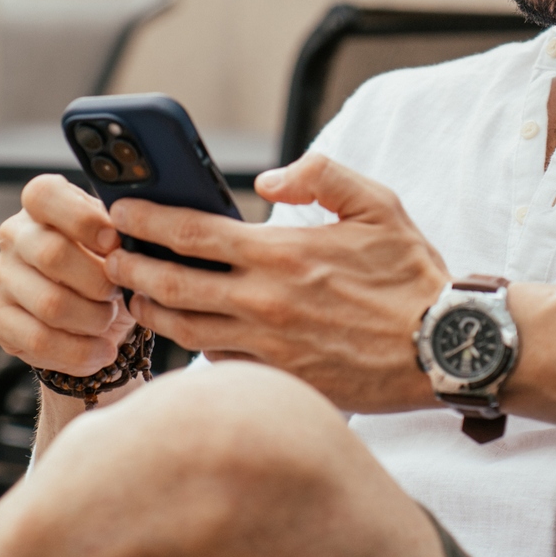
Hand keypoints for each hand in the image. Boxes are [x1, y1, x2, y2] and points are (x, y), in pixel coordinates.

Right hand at [0, 174, 136, 377]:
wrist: (91, 318)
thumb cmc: (106, 268)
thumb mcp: (117, 242)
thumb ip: (121, 232)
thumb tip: (135, 232)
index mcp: (41, 206)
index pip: (44, 195)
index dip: (82, 219)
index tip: (114, 241)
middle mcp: (14, 235)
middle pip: (52, 254)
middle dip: (99, 281)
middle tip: (117, 293)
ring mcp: (1, 276)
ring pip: (50, 304)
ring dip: (93, 319)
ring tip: (109, 321)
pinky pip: (39, 341)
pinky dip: (79, 352)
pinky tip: (101, 350)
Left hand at [104, 154, 449, 413]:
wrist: (445, 348)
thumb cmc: (412, 276)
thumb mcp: (376, 205)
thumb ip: (320, 175)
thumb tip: (268, 178)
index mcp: (280, 254)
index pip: (189, 233)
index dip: (145, 221)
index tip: (119, 212)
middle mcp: (264, 303)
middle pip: (170, 287)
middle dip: (130, 269)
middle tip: (111, 258)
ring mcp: (268, 348)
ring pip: (184, 332)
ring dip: (151, 313)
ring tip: (135, 298)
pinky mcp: (281, 381)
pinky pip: (219, 365)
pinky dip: (194, 350)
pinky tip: (187, 336)